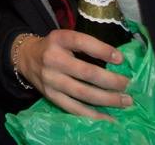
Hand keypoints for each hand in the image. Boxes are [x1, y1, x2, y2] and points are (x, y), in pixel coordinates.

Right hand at [16, 30, 131, 121]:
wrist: (26, 58)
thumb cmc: (53, 47)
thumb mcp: (65, 37)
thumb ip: (85, 45)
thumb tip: (118, 60)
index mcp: (59, 39)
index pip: (82, 42)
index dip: (102, 50)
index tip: (121, 59)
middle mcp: (53, 59)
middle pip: (86, 72)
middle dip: (111, 81)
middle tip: (128, 85)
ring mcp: (51, 80)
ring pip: (83, 93)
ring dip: (107, 99)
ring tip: (125, 101)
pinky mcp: (51, 96)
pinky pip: (74, 108)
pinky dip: (93, 115)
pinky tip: (109, 118)